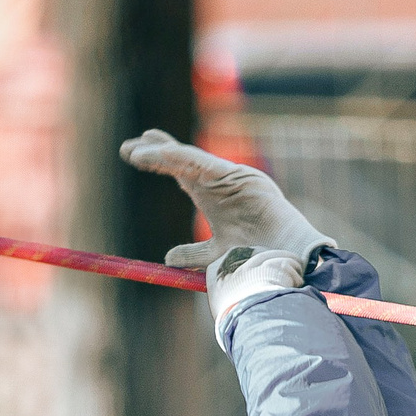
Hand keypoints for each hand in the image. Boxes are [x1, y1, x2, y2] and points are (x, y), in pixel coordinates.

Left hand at [119, 129, 330, 268]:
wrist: (289, 268)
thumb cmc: (262, 264)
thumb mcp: (217, 257)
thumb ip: (194, 254)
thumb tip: (167, 258)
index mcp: (217, 200)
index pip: (184, 174)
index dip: (160, 163)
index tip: (135, 156)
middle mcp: (224, 185)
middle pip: (184, 161)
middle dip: (155, 151)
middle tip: (127, 148)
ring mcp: (233, 179)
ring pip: (189, 160)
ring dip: (160, 153)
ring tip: (134, 152)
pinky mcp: (239, 177)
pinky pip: (201, 163)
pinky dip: (177, 157)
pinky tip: (155, 154)